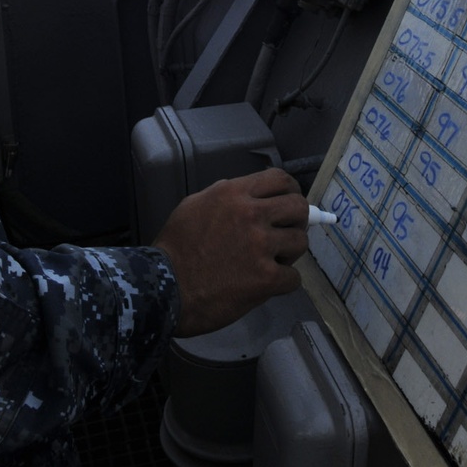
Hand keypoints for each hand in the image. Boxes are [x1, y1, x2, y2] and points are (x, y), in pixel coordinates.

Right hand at [153, 169, 308, 337]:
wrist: (166, 287)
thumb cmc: (176, 247)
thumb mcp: (194, 205)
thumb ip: (226, 197)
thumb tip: (252, 197)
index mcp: (233, 193)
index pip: (280, 179)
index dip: (289, 191)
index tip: (287, 203)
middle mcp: (251, 214)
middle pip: (298, 207)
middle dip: (296, 221)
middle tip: (284, 233)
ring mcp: (261, 246)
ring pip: (300, 242)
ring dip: (289, 253)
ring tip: (272, 261)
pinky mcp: (267, 278)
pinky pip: (294, 278)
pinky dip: (283, 283)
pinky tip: (267, 284)